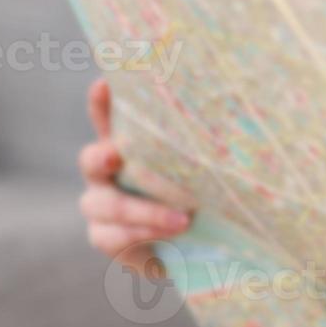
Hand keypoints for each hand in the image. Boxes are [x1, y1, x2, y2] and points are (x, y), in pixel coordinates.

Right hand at [78, 77, 190, 277]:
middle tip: (117, 155)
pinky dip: (145, 233)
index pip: (107, 119)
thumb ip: (199, 145)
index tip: (103, 84)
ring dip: (144, 211)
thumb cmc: (196, 191)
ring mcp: (101, 205)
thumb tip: (234, 117)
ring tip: (184, 218)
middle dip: (101, 157)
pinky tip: (173, 232)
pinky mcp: (105, 237)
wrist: (189, 243)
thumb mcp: (198, 165)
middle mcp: (106, 172)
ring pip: (104, 204)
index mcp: (126, 144)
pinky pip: (113, 236)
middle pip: (91, 160)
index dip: (101, 103)